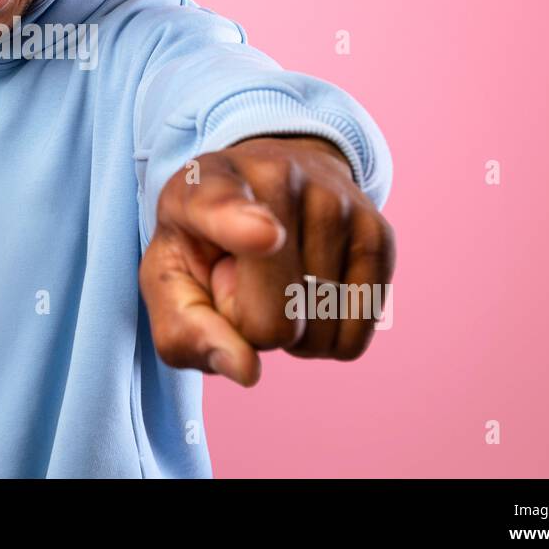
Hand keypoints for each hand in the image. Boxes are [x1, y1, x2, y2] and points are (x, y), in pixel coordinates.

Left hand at [138, 135, 395, 386]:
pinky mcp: (379, 234)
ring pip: (318, 334)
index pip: (222, 206)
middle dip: (252, 325)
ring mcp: (336, 203)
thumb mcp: (168, 276)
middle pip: (274, 319)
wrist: (268, 179)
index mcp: (205, 184)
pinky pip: (354, 338)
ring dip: (293, 330)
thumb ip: (184, 329)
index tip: (265, 235)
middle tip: (241, 280)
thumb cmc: (206, 241)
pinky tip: (310, 292)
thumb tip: (247, 369)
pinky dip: (327, 337)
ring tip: (276, 278)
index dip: (240, 225)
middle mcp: (278, 179)